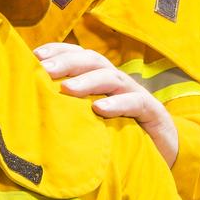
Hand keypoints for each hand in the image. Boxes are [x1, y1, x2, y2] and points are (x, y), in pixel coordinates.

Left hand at [34, 42, 178, 166]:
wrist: (164, 148)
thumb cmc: (121, 130)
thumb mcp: (93, 116)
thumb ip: (71, 107)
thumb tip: (35, 103)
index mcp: (101, 78)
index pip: (79, 55)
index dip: (58, 50)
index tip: (34, 55)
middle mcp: (116, 80)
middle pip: (92, 61)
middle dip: (67, 62)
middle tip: (44, 70)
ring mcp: (134, 93)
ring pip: (111, 77)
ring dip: (87, 81)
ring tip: (66, 88)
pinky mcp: (151, 110)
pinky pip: (134, 102)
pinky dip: (117, 103)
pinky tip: (100, 109)